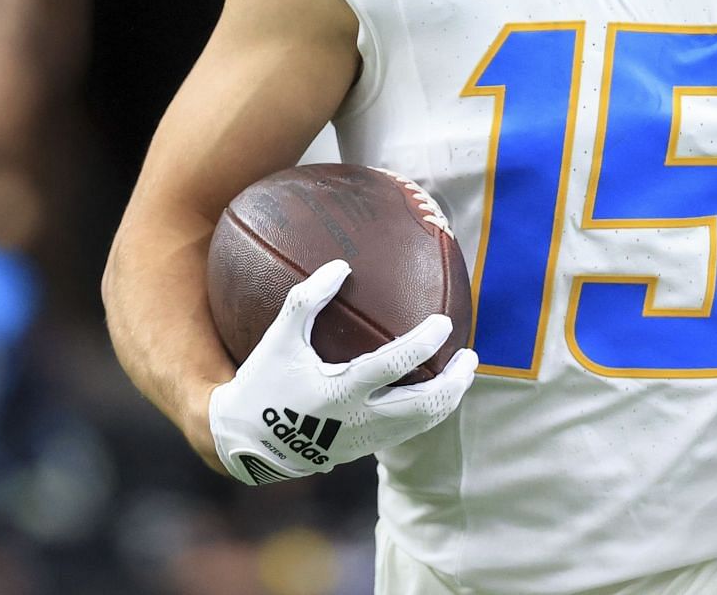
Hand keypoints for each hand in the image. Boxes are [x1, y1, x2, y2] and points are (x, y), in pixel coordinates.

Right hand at [208, 259, 476, 483]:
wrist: (246, 441)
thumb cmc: (263, 382)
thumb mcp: (279, 338)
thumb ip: (307, 300)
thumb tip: (340, 264)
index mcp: (339, 391)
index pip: (394, 366)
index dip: (423, 343)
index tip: (444, 323)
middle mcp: (357, 420)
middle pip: (423, 407)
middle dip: (455, 382)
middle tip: (469, 355)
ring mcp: (363, 440)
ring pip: (421, 425)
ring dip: (448, 399)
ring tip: (462, 373)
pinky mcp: (362, 451)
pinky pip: (406, 433)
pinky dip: (428, 412)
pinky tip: (433, 391)